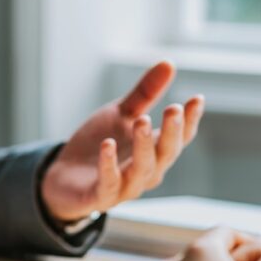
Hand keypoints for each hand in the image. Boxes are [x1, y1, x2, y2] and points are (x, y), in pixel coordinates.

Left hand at [40, 61, 203, 222]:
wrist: (63, 177)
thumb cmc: (98, 146)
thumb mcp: (120, 114)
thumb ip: (144, 94)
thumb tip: (169, 63)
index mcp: (154, 152)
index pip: (180, 137)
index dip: (190, 120)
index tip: (197, 99)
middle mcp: (146, 172)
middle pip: (165, 154)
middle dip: (171, 132)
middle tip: (173, 109)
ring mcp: (125, 186)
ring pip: (142, 170)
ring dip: (143, 146)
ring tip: (142, 121)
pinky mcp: (100, 196)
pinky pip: (108, 182)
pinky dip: (109, 165)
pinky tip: (108, 145)